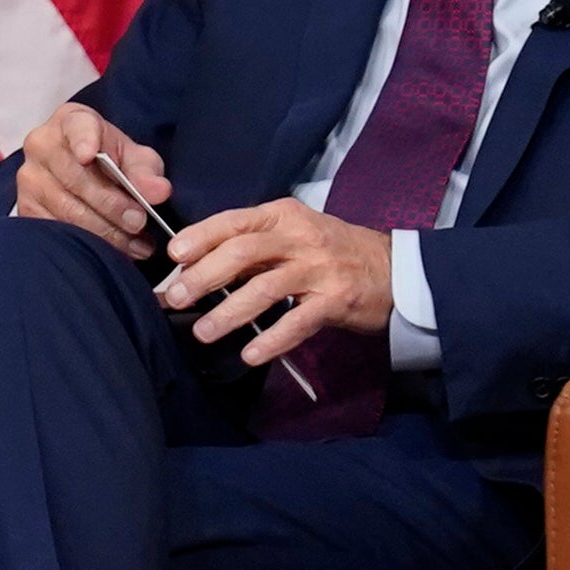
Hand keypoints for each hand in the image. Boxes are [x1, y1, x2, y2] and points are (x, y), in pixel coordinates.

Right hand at [11, 103, 171, 258]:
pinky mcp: (25, 208)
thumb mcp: (135, 159)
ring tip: (135, 243)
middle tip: (139, 222)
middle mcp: (42, 145)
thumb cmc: (111, 161)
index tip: (90, 155)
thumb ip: (147, 173)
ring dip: (104, 230)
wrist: (82, 175)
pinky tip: (112, 250)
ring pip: (65, 209)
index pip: (76, 127)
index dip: (83, 140)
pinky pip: (55, 230)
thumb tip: (158, 192)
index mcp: (71, 121)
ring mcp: (29, 178)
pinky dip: (86, 244)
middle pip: (74, 177)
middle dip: (110, 203)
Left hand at [155, 198, 393, 366]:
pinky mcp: (336, 301)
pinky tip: (249, 353)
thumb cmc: (332, 252)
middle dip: (203, 277)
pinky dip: (270, 340)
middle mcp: (300, 238)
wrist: (395, 270)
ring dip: (228, 312)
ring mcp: (319, 269)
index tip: (173, 257)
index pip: (234, 222)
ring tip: (202, 331)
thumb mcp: (292, 235)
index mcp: (283, 215)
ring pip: (264, 289)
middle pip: (242, 253)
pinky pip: (296, 322)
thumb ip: (251, 247)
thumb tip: (196, 267)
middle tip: (175, 299)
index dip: (200, 238)